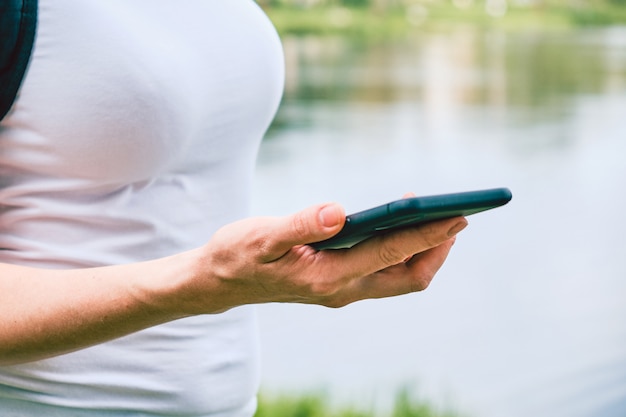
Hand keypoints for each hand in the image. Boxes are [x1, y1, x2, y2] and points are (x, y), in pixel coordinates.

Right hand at [179, 201, 466, 312]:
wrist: (217, 282)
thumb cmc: (236, 256)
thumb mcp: (261, 237)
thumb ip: (300, 225)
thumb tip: (339, 211)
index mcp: (328, 278)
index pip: (391, 255)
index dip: (427, 235)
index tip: (456, 214)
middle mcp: (342, 290)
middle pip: (407, 277)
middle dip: (437, 249)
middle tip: (458, 215)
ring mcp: (341, 290)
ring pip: (398, 277)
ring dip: (423, 251)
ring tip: (438, 218)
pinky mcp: (337, 283)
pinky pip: (384, 272)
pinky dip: (401, 251)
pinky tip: (401, 227)